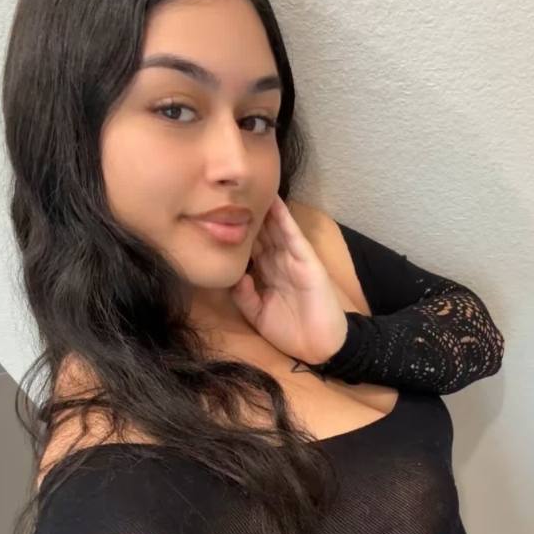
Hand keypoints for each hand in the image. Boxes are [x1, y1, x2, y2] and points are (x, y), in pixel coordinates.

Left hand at [230, 195, 348, 364]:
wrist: (320, 346)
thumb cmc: (290, 331)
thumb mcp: (257, 314)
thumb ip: (243, 296)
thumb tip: (234, 275)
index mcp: (265, 273)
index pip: (247, 247)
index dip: (232, 232)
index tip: (213, 214)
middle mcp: (277, 261)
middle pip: (258, 232)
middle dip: (244, 214)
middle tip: (226, 193)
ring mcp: (292, 258)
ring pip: (274, 228)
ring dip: (262, 209)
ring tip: (249, 186)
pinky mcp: (306, 259)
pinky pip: (293, 235)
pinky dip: (284, 218)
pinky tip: (274, 201)